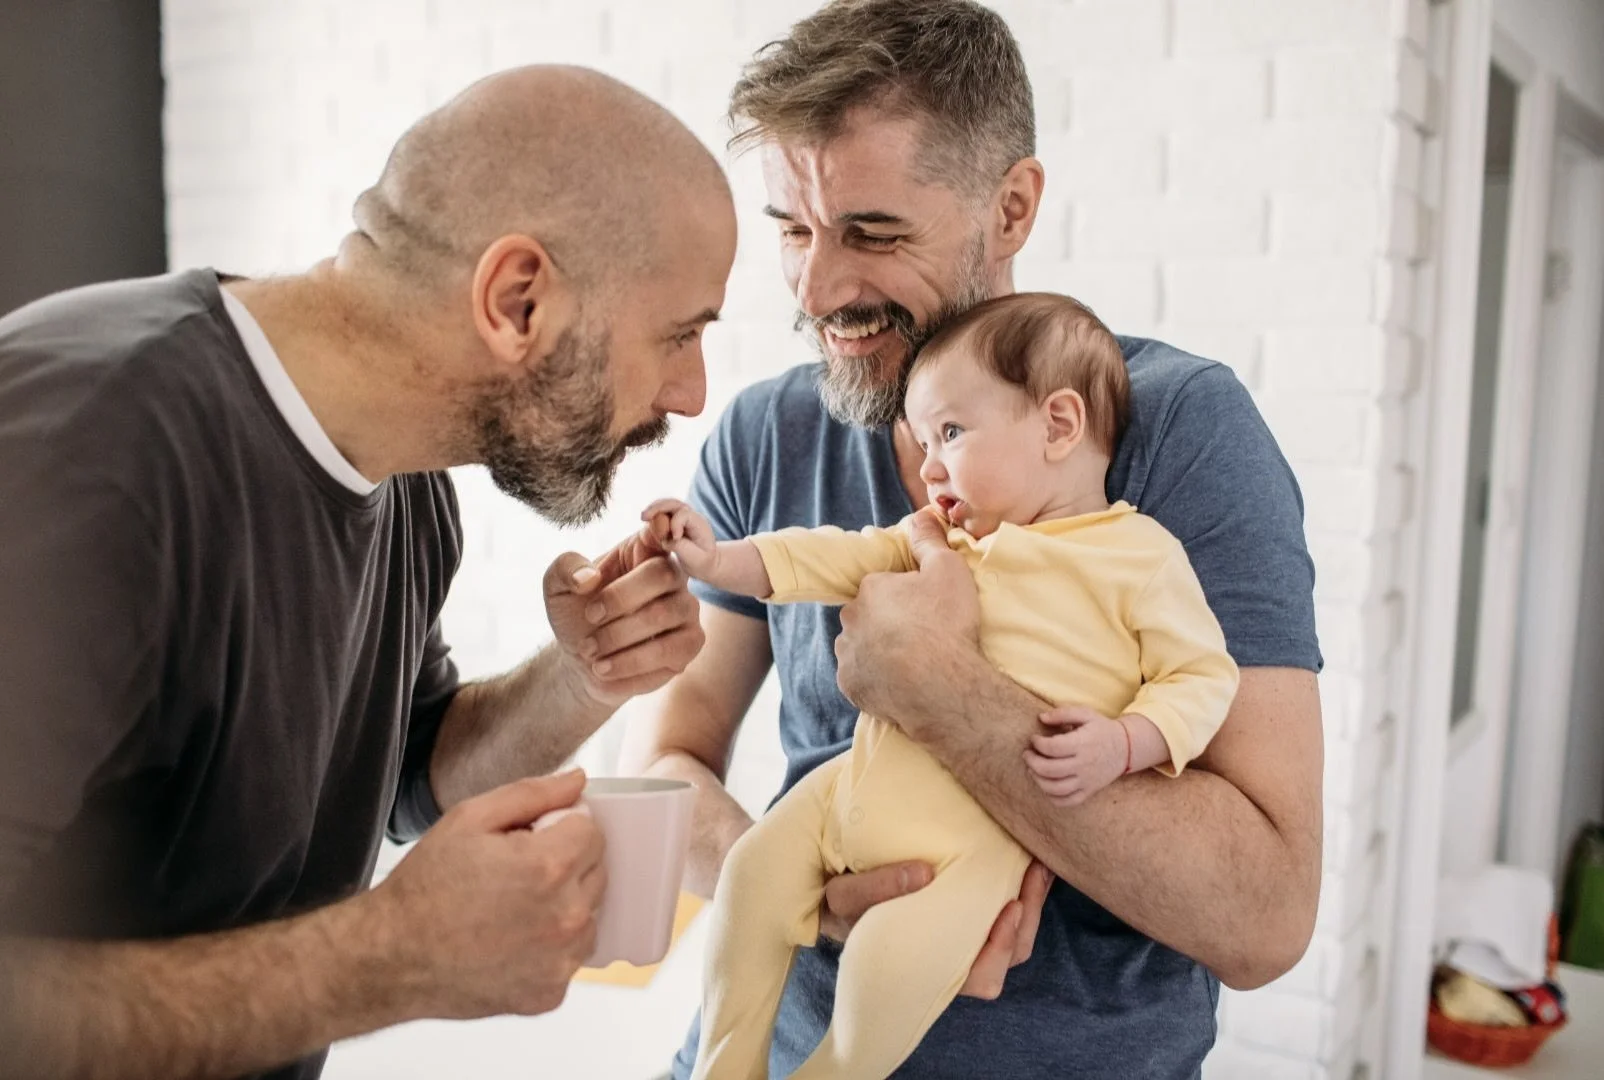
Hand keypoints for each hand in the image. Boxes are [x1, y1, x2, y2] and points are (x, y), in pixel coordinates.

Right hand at [371, 770, 605, 1019]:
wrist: (392, 957)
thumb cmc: (425, 889)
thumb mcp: (470, 819)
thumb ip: (533, 793)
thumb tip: (576, 782)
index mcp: (549, 867)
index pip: (592, 830)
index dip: (560, 827)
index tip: (532, 838)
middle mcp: (565, 916)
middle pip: (596, 871)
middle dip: (565, 864)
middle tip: (516, 872)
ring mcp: (560, 960)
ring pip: (589, 914)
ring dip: (564, 906)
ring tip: (513, 908)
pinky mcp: (551, 992)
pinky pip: (570, 956)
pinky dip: (550, 947)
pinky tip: (512, 941)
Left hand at [544, 534, 704, 706]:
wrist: (585, 661)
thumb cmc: (578, 615)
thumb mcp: (558, 588)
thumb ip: (566, 569)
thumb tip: (589, 577)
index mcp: (644, 551)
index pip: (662, 530)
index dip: (664, 524)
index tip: (655, 522)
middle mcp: (673, 576)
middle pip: (662, 574)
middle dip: (618, 599)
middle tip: (589, 618)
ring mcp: (686, 609)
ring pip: (661, 615)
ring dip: (617, 637)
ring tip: (590, 650)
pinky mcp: (689, 644)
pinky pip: (667, 652)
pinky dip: (628, 664)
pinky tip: (604, 668)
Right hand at [640, 498, 718, 578]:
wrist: (705, 562)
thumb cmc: (701, 562)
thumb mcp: (694, 558)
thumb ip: (679, 546)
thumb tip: (665, 538)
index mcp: (699, 524)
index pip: (684, 515)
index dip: (676, 524)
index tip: (676, 538)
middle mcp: (691, 516)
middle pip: (674, 503)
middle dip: (658, 508)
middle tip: (644, 517)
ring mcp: (683, 517)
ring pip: (667, 504)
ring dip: (653, 508)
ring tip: (643, 517)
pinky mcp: (675, 520)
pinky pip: (663, 511)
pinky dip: (653, 513)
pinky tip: (646, 521)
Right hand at [818, 860, 1053, 999]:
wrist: (840, 890)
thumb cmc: (846, 903)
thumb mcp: (844, 897)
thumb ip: (873, 888)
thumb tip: (923, 873)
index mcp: (928, 968)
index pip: (981, 978)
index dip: (1002, 948)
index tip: (1010, 907)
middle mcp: (953, 959)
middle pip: (1010, 957)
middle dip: (1029, 918)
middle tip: (1034, 873)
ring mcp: (966, 937)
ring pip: (1018, 936)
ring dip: (1033, 901)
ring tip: (1037, 864)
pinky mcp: (971, 912)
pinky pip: (1010, 912)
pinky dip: (1024, 890)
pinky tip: (1027, 861)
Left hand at [834, 509, 980, 734]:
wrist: (946, 687)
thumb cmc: (947, 624)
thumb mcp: (948, 570)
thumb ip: (929, 541)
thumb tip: (919, 515)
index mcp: (870, 588)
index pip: (882, 586)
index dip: (905, 597)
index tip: (926, 611)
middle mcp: (850, 619)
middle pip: (867, 615)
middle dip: (886, 622)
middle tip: (920, 637)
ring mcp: (847, 654)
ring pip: (860, 646)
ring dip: (877, 650)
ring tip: (910, 662)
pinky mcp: (850, 685)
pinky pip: (860, 676)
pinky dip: (874, 678)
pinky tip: (899, 682)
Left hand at [1023, 705, 1127, 805]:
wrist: (1126, 748)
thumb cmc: (1102, 729)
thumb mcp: (1086, 714)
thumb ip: (1063, 714)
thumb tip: (1041, 718)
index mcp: (1083, 744)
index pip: (1053, 747)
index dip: (1038, 743)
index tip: (1034, 739)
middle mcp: (1084, 764)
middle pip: (1050, 770)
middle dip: (1032, 762)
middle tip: (1027, 754)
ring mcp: (1087, 781)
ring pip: (1056, 789)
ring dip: (1038, 780)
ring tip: (1032, 770)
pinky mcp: (1089, 791)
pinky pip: (1068, 801)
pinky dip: (1052, 797)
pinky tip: (1046, 785)